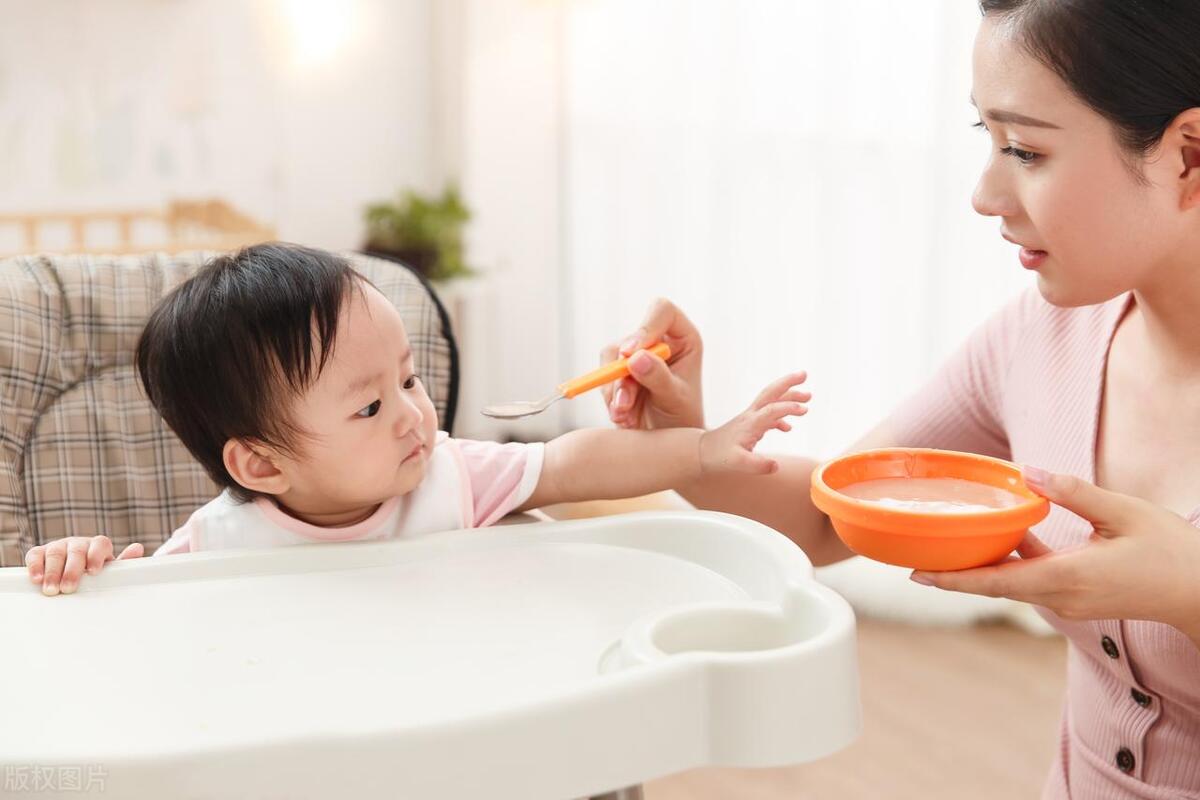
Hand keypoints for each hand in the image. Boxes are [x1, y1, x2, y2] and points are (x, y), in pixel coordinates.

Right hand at [25, 536, 143, 595]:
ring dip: (53, 572)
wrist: (74, 569)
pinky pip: (35, 555)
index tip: (93, 571)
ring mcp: (58, 546)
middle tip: (68, 588)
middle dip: (72, 570)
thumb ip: (123, 563)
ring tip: (52, 590)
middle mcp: (77, 544)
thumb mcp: (110, 570)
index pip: (99, 544)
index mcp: (97, 546)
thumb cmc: (94, 572)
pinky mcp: (40, 552)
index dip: (96, 556)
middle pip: (76, 551)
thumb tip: (138, 548)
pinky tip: (36, 579)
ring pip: (55, 553)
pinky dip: (35, 566)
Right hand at [601, 298, 704, 429]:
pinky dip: (609, 400)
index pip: (662, 311)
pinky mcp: (619, 373)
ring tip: (625, 416)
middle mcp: (658, 342)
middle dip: (623, 371)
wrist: (668, 444)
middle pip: (630, 338)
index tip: (631, 354)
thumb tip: (635, 358)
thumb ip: (658, 378)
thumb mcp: (676, 400)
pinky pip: (602, 378)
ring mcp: (636, 356)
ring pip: (611, 358)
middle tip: (624, 401)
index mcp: (683, 338)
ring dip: (614, 390)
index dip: (645, 327)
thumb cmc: (683, 419)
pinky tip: (623, 418)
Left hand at [697, 372, 809, 474]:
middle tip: (804, 374)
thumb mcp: (737, 464)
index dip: (788, 407)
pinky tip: (789, 427)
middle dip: (788, 383)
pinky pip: (768, 415)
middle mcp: (751, 416)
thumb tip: (776, 466)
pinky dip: (780, 416)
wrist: (701, 452)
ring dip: (788, 396)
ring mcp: (750, 418)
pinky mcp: (749, 425)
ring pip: (771, 401)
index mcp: (750, 423)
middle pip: (770, 393)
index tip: (804, 409)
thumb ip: (757, 465)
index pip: (771, 410)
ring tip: (808, 395)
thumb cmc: (718, 456)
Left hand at [911, 467, 1199, 638]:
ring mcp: (1068, 601)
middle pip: (994, 586)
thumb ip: (1071, 492)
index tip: (917, 575)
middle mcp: (1060, 596)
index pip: (996, 582)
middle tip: (913, 560)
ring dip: (980, 568)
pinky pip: (1031, 580)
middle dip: (954, 574)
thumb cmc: (1170, 550)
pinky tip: (1002, 535)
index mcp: (1067, 576)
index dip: (953, 580)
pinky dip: (1010, 563)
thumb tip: (1027, 471)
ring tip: (944, 546)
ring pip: (1012, 583)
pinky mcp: (1076, 598)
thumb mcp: (1121, 511)